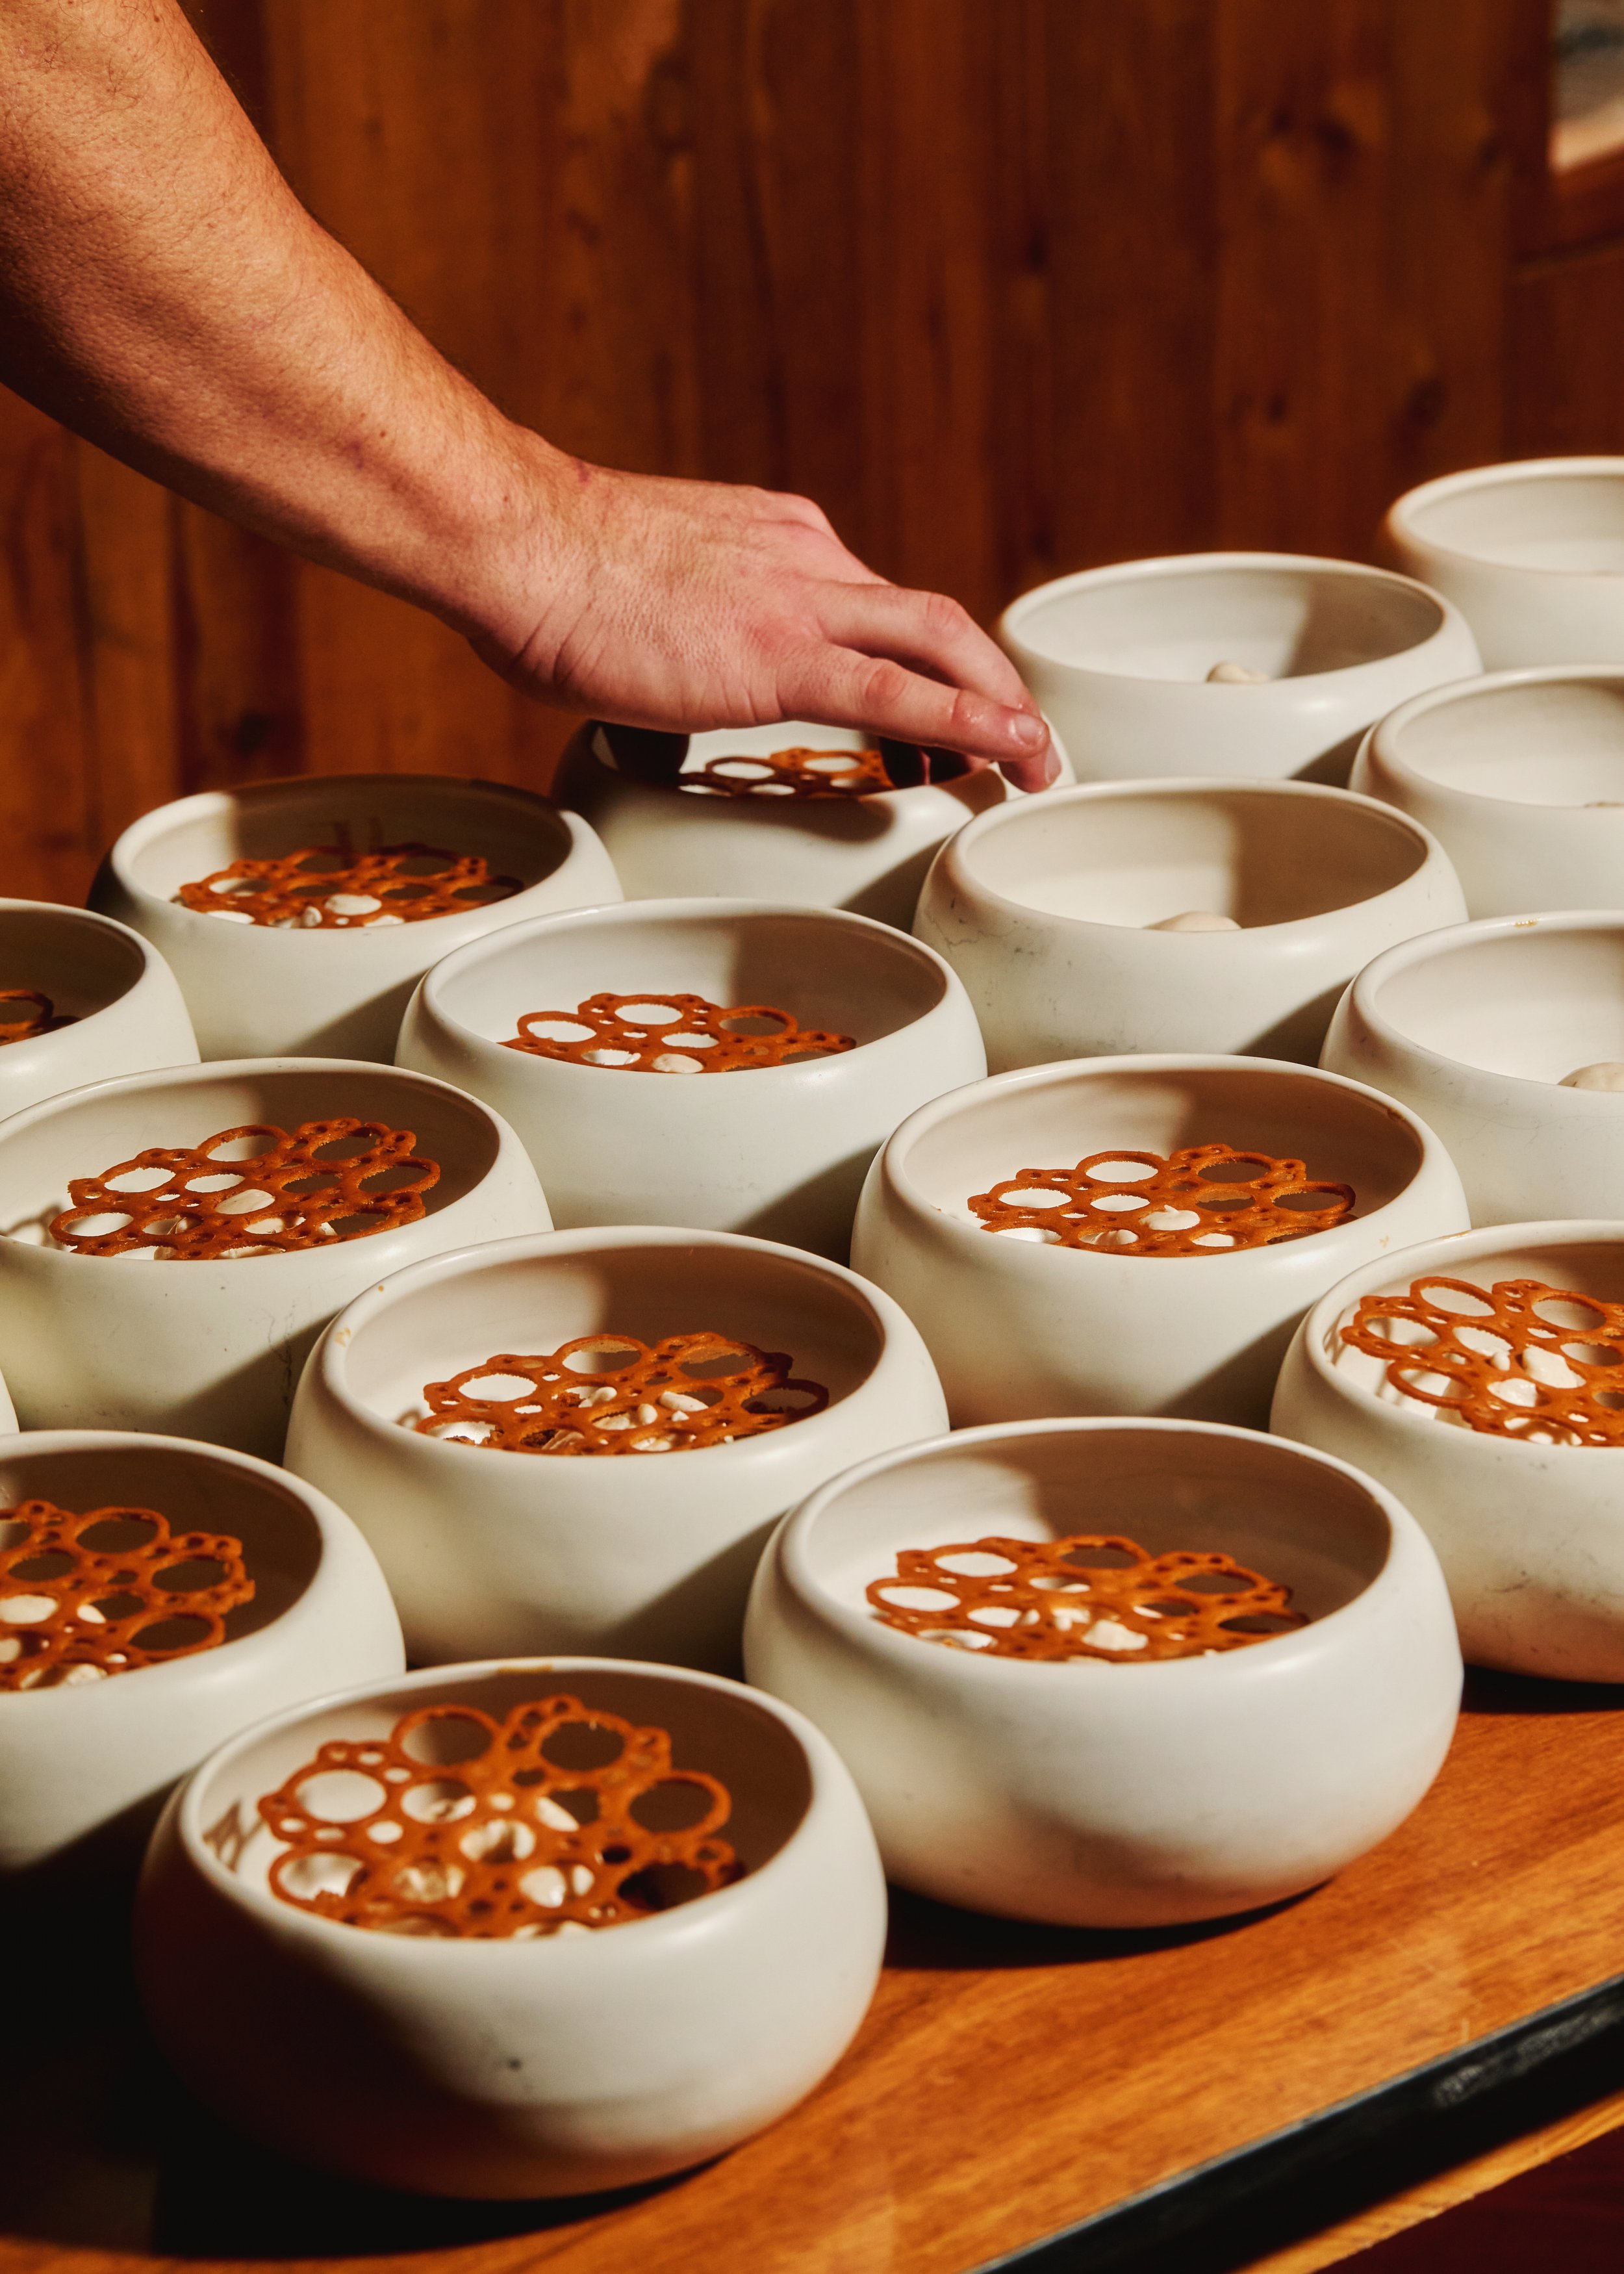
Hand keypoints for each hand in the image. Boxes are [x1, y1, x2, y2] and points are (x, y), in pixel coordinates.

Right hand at [470, 447, 1056, 792]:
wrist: (519, 542)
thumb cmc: (549, 575)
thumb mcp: (641, 594)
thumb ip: (679, 632)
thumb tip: (658, 687)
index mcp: (778, 541)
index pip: (877, 606)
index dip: (924, 665)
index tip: (940, 718)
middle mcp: (808, 558)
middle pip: (935, 620)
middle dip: (993, 682)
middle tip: (1024, 745)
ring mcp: (800, 601)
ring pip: (942, 644)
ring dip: (1003, 706)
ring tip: (1040, 762)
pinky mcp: (781, 657)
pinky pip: (900, 693)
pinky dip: (970, 722)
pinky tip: (1010, 753)